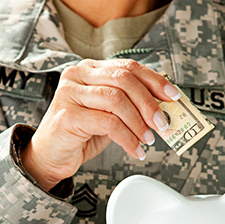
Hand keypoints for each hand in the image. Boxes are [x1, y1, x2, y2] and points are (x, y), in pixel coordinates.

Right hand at [20, 59, 179, 190]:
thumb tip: (163, 108)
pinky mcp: (67, 116)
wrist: (50, 156)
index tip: (173, 96)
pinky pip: (107, 123)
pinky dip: (127, 138)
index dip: (154, 80)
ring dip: (139, 123)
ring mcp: (69, 93)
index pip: (128, 67)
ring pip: (117, 100)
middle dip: (149, 103)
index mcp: (89, 69)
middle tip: (163, 123)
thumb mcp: (109, 115)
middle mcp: (77, 75)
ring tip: (148, 139)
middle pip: (124, 79)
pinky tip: (135, 149)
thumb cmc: (80, 134)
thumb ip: (129, 105)